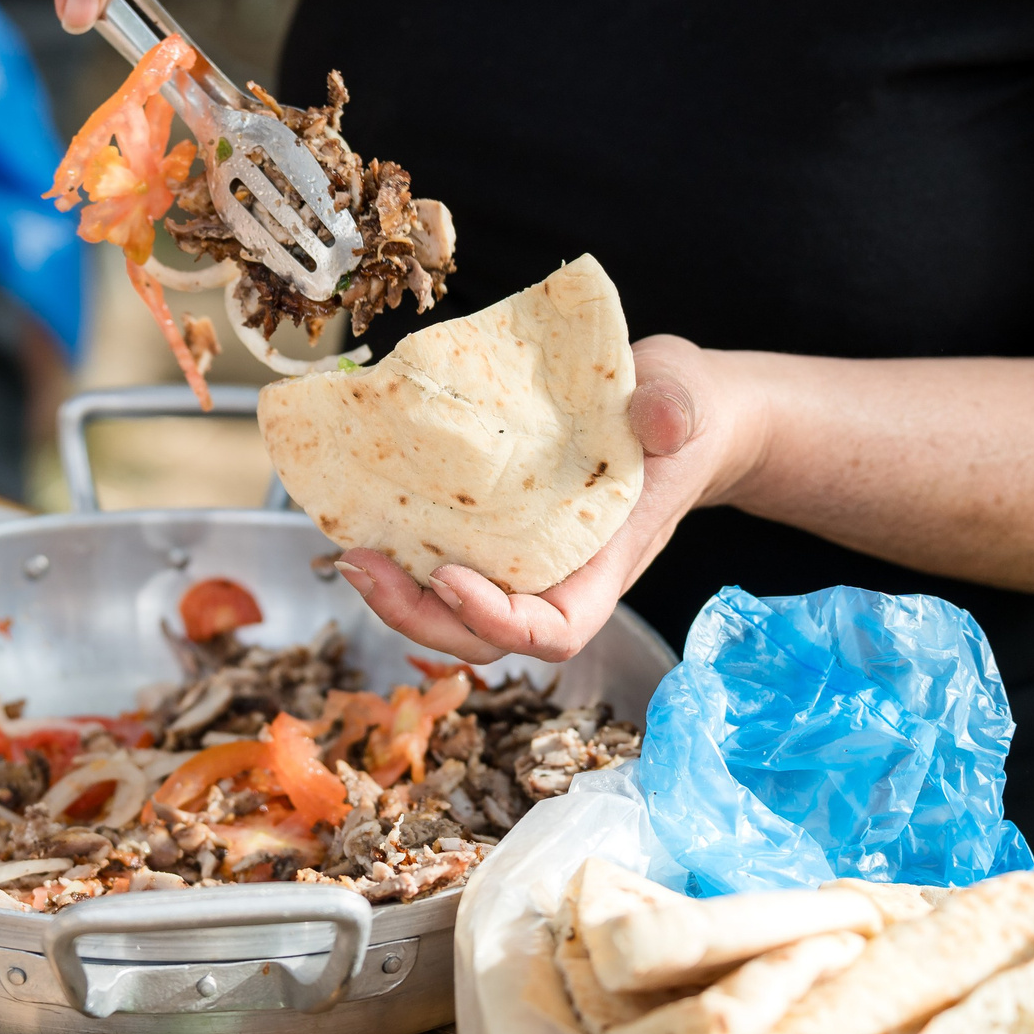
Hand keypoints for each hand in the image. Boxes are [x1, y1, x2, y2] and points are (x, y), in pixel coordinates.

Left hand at [335, 335, 762, 663]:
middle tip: (361, 567)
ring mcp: (525, 557)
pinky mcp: (497, 528)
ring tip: (350, 555)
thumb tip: (658, 414)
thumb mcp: (683, 398)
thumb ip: (673, 408)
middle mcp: (560, 574)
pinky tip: (364, 522)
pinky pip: (447, 560)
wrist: (670, 405)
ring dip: (400, 597)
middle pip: (487, 636)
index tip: (448, 576)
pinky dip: (403, 556)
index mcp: (605, 563)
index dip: (498, 622)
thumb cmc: (681, 410)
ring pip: (457, 610)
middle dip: (421, 617)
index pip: (556, 630)